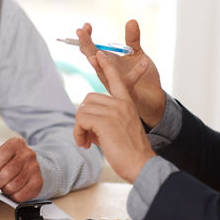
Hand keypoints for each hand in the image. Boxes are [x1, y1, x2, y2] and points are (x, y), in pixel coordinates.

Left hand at [0, 137, 42, 201]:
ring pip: (14, 184)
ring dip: (5, 189)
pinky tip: (12, 192)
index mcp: (15, 144)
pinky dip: (14, 196)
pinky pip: (23, 194)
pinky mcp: (38, 181)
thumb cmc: (10, 162)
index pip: (0, 157)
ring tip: (4, 187)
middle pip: (7, 172)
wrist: (30, 165)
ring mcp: (35, 167)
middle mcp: (27, 154)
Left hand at [75, 52, 155, 182]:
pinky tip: (85, 144)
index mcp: (127, 103)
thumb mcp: (120, 130)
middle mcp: (121, 103)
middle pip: (88, 100)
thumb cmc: (131, 153)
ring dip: (79, 128)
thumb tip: (87, 121)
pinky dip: (78, 133)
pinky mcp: (105, 121)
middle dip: (83, 118)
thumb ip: (106, 120)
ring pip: (82, 110)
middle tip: (87, 137)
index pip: (116, 79)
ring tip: (86, 142)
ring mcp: (114, 111)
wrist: (142, 165)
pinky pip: (81, 120)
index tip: (98, 54)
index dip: (106, 66)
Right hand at [76, 20, 165, 126]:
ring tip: (98, 52)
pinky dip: (137, 72)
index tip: (86, 25)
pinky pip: (129, 82)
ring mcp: (115, 84)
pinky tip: (144, 61)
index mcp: (107, 63)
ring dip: (100, 62)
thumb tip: (131, 20)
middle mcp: (107, 73)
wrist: (153, 99)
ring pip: (103, 73)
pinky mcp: (127, 93)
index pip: (91, 49)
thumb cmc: (142, 78)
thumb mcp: (136, 54)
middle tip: (80, 31)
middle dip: (86, 45)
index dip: (87, 38)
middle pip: (91, 58)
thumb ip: (133, 39)